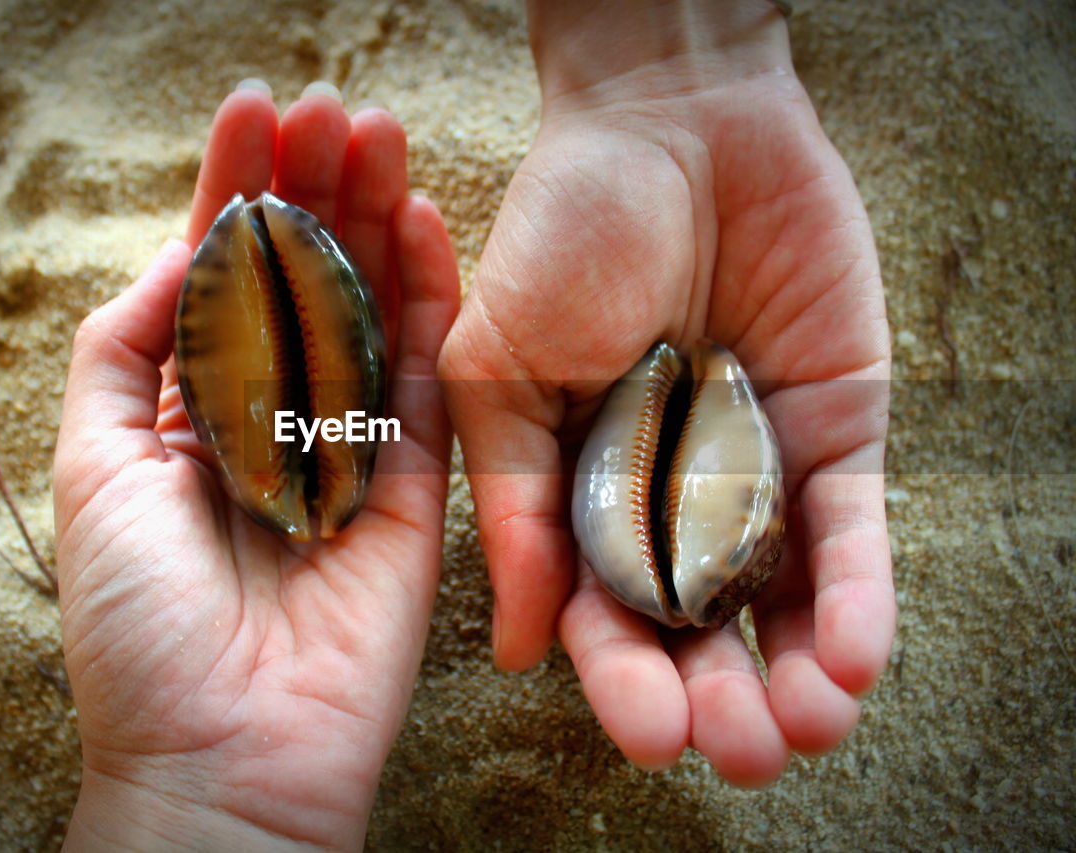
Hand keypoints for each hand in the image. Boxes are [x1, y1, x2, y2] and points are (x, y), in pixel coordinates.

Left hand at [53, 82, 459, 849]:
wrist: (226, 750)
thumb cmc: (138, 621)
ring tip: (378, 131)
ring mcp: (353, 451)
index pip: (222, 278)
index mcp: (193, 412)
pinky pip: (433, 383)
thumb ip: (128, 348)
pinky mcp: (419, 490)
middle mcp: (276, 421)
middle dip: (314, 190)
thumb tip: (187, 253)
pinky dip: (434, 302)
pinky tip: (426, 222)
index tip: (252, 113)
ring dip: (375, 221)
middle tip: (328, 107)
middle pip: (304, 282)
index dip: (235, 193)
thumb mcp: (90, 465)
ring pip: (372, 313)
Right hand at [438, 0, 893, 785]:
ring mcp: (757, 468)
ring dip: (798, 672)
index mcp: (582, 495)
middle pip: (698, 624)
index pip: (604, 611)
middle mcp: (670, 498)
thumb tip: (518, 647)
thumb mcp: (499, 365)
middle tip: (743, 752)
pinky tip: (853, 658)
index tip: (649, 735)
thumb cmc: (560, 231)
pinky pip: (852, 529)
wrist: (668, 122)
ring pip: (780, 597)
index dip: (624, 678)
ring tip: (806, 728)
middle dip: (720, 697)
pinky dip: (858, 595)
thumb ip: (515, 503)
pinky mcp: (838, 430)